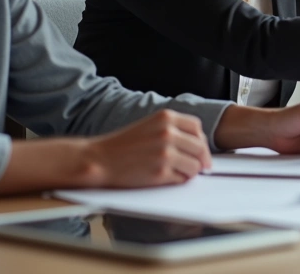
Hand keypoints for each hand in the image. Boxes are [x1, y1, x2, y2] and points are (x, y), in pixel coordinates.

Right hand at [82, 110, 211, 187]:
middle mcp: (168, 133)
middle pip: (200, 148)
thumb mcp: (150, 125)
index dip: (200, 141)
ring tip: (179, 172)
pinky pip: (182, 179)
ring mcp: (165, 153)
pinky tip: (167, 178)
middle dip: (201, 159)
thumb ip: (173, 130)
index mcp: (166, 117)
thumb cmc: (123, 145)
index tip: (199, 150)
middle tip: (198, 166)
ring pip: (195, 166)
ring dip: (190, 172)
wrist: (99, 159)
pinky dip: (179, 180)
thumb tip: (199, 146)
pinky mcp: (160, 173)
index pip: (197, 128)